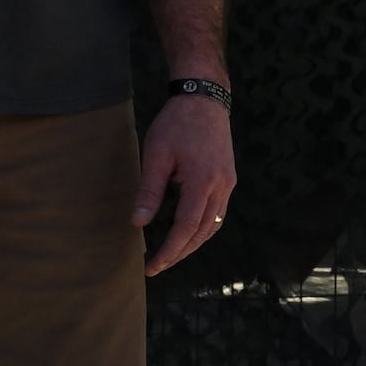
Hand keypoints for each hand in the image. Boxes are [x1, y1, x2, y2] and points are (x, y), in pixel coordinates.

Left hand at [136, 93, 236, 274]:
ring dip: (192, 243)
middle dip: (179, 253)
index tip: (151, 267)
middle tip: (157, 267)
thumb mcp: (156, 155)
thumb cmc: (176, 124)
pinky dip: (202, 228)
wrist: (205, 99)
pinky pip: (218, 213)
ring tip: (171, 254)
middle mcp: (221, 186)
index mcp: (203, 182)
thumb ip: (149, 191)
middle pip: (202, 232)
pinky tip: (187, 231)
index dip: (169, 251)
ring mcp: (228, 183)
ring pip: (213, 225)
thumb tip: (138, 223)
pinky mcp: (228, 178)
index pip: (186, 228)